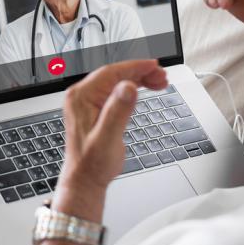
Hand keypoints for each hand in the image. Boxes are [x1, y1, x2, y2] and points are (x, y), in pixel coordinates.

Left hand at [53, 60, 166, 219]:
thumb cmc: (92, 164)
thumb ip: (118, 111)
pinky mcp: (94, 108)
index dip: (135, 67)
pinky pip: (114, 90)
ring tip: (160, 82)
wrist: (85, 180)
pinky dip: (131, 88)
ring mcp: (87, 101)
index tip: (154, 65)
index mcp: (81, 97)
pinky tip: (145, 89)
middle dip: (140, 72)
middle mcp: (81, 96)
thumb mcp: (108, 138)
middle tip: (162, 76)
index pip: (110, 72)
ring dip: (138, 79)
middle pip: (114, 74)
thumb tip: (128, 87)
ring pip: (116, 81)